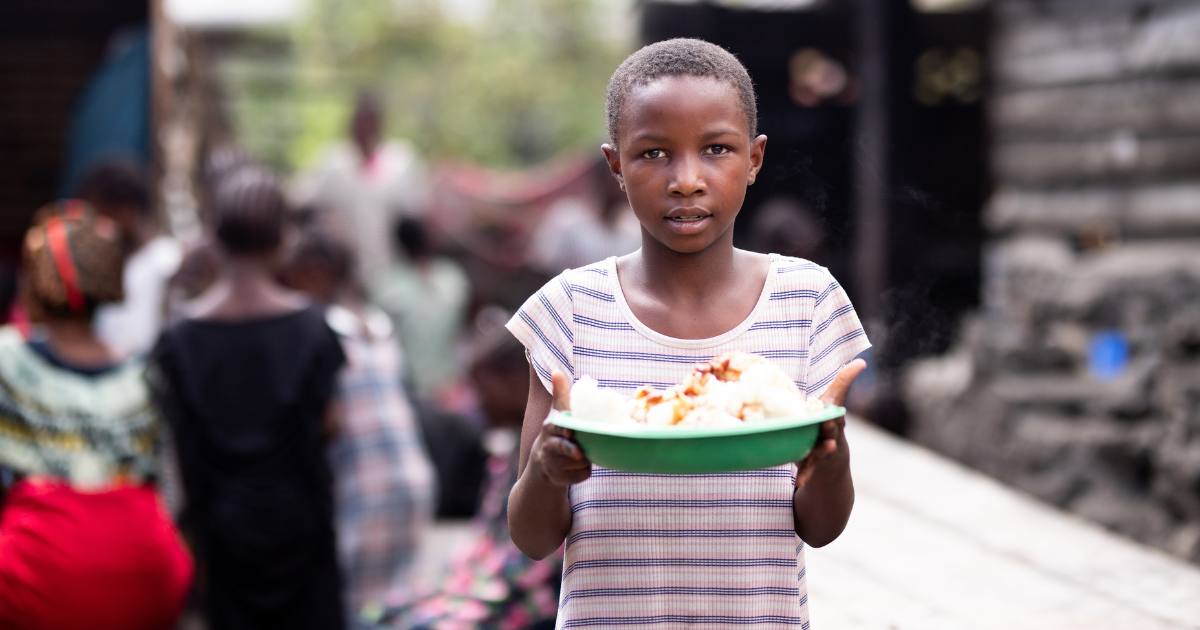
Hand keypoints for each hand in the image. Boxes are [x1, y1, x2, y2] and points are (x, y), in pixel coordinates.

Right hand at [530, 371, 591, 486]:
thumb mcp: (557, 413)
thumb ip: (560, 394)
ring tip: (582, 454)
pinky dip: (584, 472)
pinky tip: (580, 466)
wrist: (543, 464)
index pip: (556, 427)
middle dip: (571, 451)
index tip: (570, 432)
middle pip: (564, 449)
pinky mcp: (559, 478)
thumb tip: (557, 370)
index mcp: (550, 428)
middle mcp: (547, 446)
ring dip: (584, 460)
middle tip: (579, 453)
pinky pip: (581, 475)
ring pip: (577, 463)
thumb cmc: (556, 433)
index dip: (564, 431)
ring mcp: (552, 463)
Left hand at [796, 359, 866, 486]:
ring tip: (826, 447)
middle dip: (831, 426)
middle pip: (832, 430)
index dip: (840, 400)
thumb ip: (843, 383)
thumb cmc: (829, 426)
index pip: (837, 407)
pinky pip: (808, 471)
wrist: (830, 465)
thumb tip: (861, 361)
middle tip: (830, 421)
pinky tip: (800, 483)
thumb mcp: (833, 404)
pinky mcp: (812, 465)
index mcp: (834, 418)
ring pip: (823, 451)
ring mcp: (823, 451)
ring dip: (823, 451)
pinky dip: (805, 476)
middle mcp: (832, 435)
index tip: (843, 398)